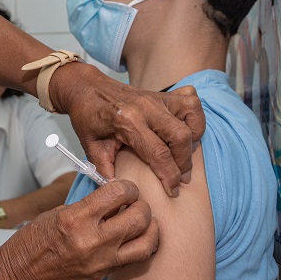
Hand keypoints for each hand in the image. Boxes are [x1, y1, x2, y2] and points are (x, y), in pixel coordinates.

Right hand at [0, 179, 158, 279]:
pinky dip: (140, 245)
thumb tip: (112, 197)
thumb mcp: (56, 213)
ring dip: (149, 227)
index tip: (124, 188)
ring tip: (141, 221)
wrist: (18, 277)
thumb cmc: (31, 242)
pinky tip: (135, 238)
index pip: (118, 193)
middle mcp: (93, 241)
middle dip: (141, 204)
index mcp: (76, 219)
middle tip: (134, 202)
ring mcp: (100, 262)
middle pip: (139, 217)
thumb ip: (87, 206)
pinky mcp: (103, 276)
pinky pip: (134, 259)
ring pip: (146, 242)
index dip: (127, 186)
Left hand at [50, 63, 204, 196]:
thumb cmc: (88, 116)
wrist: (85, 88)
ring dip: (193, 138)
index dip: (169, 177)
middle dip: (184, 163)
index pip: (158, 154)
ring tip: (183, 154)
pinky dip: (194, 117)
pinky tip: (185, 130)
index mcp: (128, 121)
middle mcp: (146, 107)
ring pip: (191, 116)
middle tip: (180, 178)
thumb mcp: (91, 146)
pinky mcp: (162, 94)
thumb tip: (119, 190)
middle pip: (181, 137)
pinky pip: (190, 101)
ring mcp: (156, 98)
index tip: (173, 191)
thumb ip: (105, 170)